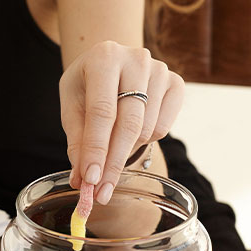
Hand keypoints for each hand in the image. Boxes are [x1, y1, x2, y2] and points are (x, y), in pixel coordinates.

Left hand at [60, 41, 183, 204]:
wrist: (109, 61)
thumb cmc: (86, 85)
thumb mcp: (72, 106)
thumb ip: (77, 141)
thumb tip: (82, 181)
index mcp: (103, 57)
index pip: (101, 112)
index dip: (96, 149)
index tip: (90, 181)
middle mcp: (136, 59)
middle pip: (128, 124)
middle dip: (113, 163)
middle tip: (101, 193)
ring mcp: (160, 69)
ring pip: (146, 130)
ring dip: (126, 150)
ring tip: (110, 144)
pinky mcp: (177, 83)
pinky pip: (162, 128)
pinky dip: (145, 139)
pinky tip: (131, 130)